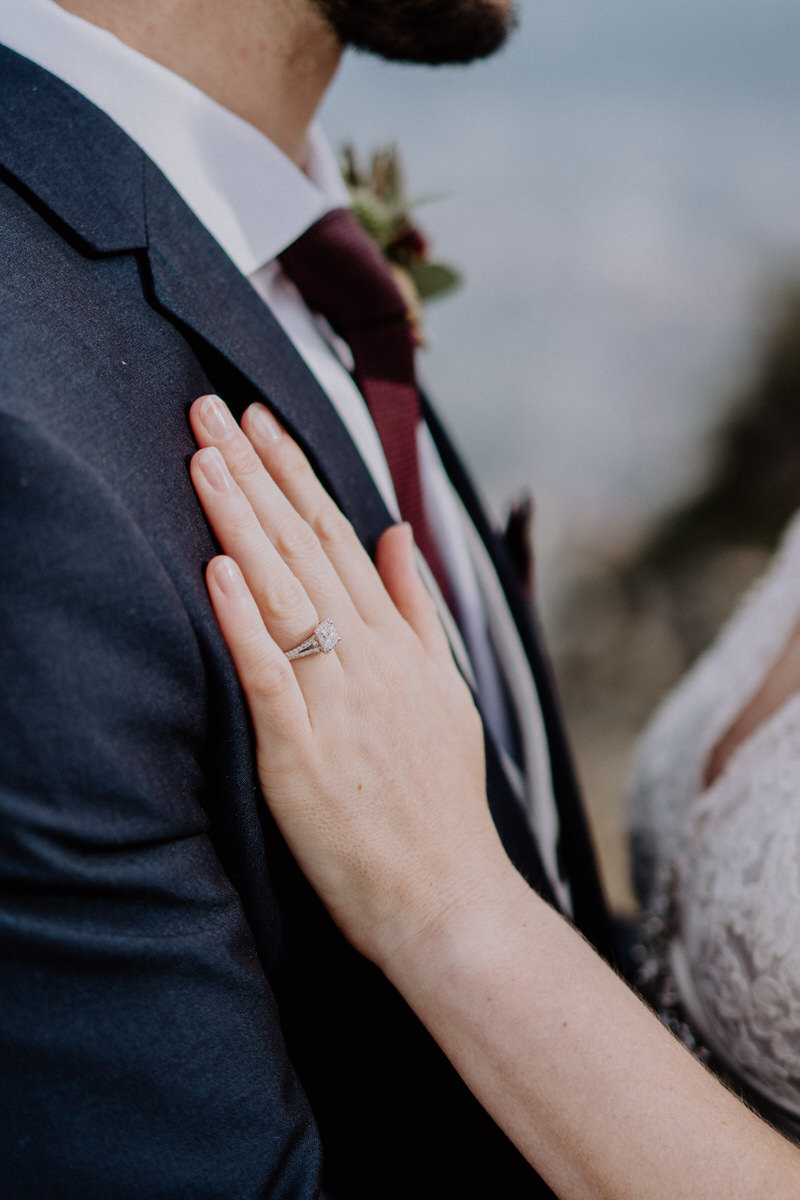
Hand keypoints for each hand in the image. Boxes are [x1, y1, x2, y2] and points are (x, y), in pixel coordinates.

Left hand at [188, 395, 507, 969]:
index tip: (261, 420)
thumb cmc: (439, 800)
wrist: (448, 896)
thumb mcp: (444, 691)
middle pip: (305, 549)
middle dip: (256, 473)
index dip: (295, 474)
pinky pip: (272, 677)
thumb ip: (416, 610)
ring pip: (284, 596)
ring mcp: (338, 705)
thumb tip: (398, 534)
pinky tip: (219, 570)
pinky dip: (245, 622)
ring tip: (206, 459)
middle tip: (212, 407)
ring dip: (242, 523)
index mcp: (397, 644)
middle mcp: (369, 661)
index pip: (338, 537)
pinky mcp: (302, 757)